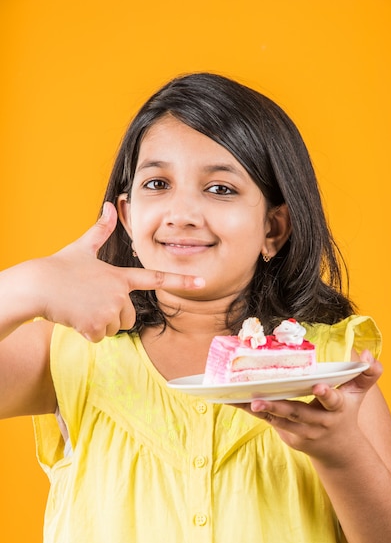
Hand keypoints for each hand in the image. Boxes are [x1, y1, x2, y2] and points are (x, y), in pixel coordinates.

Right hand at [32, 202, 204, 340]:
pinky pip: (99, 337)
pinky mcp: (96, 326)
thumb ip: (100, 230)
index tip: (202, 282)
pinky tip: (75, 317)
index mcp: (120, 276)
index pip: (156, 279)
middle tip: (90, 303)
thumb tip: (110, 206)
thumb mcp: (82, 248)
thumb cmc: (58, 267)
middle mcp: (119, 294)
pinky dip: (87, 332)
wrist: (37, 286)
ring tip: (82, 308)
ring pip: (114, 328)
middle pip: (129, 317)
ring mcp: (109, 310)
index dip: (181, 280)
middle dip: (112, 315)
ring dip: (99, 324)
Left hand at [244, 351, 382, 464]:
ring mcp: (302, 432)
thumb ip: (367, 374)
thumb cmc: (346, 413)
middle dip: (278, 407)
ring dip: (260, 410)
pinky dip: (254, 412)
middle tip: (259, 400)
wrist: (338, 450)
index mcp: (337, 409)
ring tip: (244, 400)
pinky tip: (235, 401)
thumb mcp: (358, 394)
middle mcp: (319, 423)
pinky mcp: (289, 437)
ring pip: (279, 420)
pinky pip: (270, 422)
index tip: (319, 387)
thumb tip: (368, 354)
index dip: (326, 395)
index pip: (333, 401)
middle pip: (297, 413)